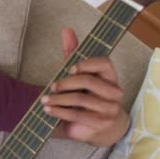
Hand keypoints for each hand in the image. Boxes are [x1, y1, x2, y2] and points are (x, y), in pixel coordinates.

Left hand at [42, 27, 129, 146]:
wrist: (100, 128)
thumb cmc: (87, 97)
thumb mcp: (79, 75)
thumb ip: (73, 54)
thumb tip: (66, 30)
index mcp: (110, 76)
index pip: (104, 63)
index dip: (87, 64)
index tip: (69, 68)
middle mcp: (114, 92)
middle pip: (89, 82)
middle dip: (66, 83)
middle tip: (51, 87)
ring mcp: (110, 109)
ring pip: (81, 99)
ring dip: (58, 99)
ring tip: (44, 100)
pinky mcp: (101, 123)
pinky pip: (77, 115)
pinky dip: (59, 112)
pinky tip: (49, 110)